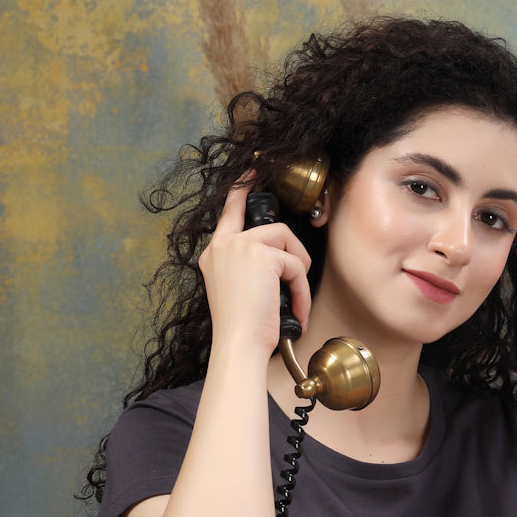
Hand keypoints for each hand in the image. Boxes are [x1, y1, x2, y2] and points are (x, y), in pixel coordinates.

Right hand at [198, 176, 312, 357]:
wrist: (238, 345)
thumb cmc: (242, 330)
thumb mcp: (239, 291)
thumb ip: (249, 268)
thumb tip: (279, 261)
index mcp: (214, 253)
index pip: (229, 211)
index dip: (242, 189)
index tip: (253, 170)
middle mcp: (222, 245)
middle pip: (273, 229)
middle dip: (294, 254)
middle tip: (299, 277)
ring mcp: (239, 247)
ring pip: (287, 242)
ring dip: (299, 274)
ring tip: (295, 301)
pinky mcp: (259, 255)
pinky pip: (295, 264)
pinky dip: (301, 290)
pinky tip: (296, 310)